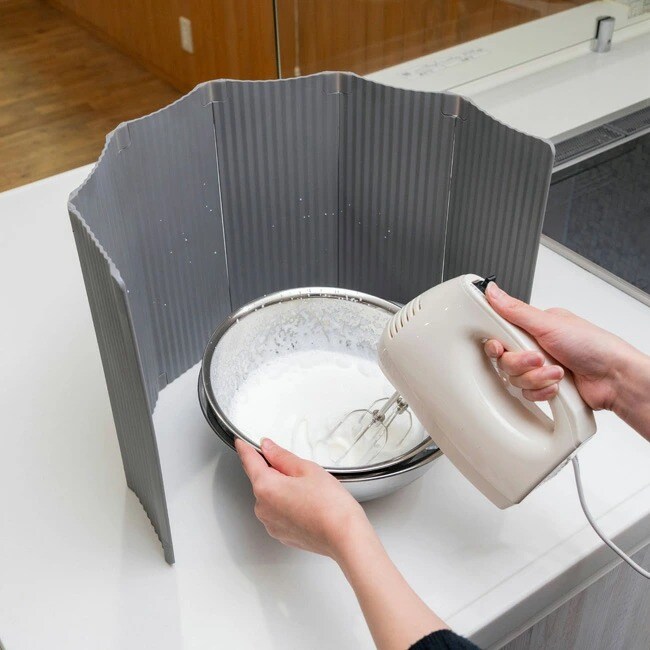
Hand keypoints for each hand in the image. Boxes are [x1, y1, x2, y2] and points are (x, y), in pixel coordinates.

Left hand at [235, 437, 370, 559]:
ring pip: (271, 497)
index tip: (241, 443)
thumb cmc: (330, 505)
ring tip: (309, 491)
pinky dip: (287, 505)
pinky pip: (278, 512)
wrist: (345, 536)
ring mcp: (271, 523)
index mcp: (266, 487)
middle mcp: (263, 508)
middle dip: (275, 471)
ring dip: (282, 489)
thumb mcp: (306, 469)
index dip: (246, 449)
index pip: (249, 461)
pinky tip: (307, 504)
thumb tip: (267, 448)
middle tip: (301, 471)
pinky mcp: (281, 534)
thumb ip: (281, 456)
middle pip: (261, 480)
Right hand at [483, 282, 639, 411]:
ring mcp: (540, 368)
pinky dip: (543, 390)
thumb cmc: (593, 346)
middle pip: (505, 360)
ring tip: (556, 371)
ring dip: (536, 377)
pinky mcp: (545, 387)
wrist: (614, 379)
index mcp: (535, 327)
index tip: (499, 346)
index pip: (501, 334)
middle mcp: (535, 347)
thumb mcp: (549, 324)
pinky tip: (557, 384)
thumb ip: (515, 310)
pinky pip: (527, 393)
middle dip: (521, 362)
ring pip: (515, 378)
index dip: (496, 343)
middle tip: (539, 358)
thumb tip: (492, 292)